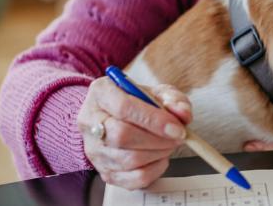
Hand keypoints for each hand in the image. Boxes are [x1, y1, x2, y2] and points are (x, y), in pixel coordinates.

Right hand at [77, 77, 192, 188]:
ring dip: (157, 154)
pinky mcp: (102, 171)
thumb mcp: (158, 92)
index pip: (124, 107)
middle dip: (157, 140)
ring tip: (169, 144)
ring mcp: (93, 149)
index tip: (177, 128)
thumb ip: (174, 100)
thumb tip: (182, 114)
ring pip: (127, 160)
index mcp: (101, 92)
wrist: (120, 117)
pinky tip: (161, 158)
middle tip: (178, 137)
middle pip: (121, 136)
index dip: (154, 120)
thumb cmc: (139, 102)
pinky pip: (130, 180)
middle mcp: (89, 121)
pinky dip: (153, 171)